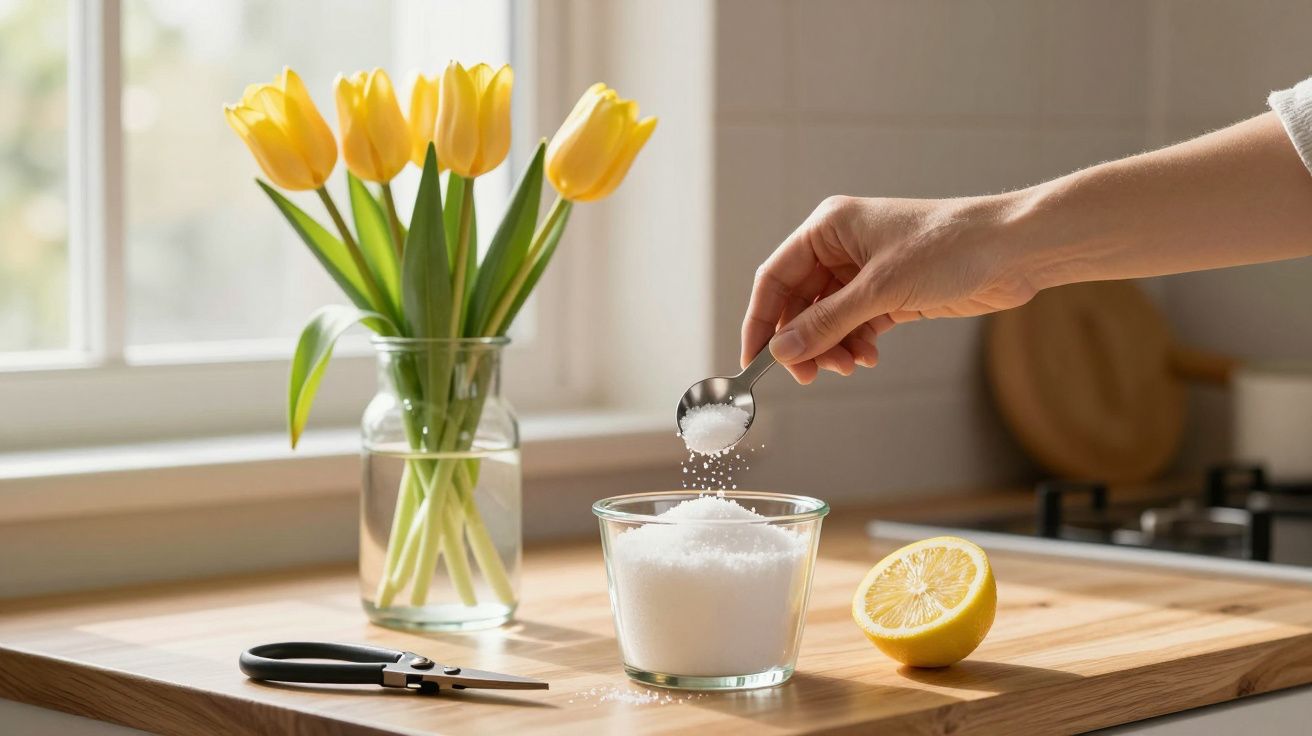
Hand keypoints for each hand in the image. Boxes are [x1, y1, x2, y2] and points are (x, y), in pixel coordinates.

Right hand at [741, 194, 1038, 383]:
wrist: (1014, 250)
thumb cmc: (949, 247)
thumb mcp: (880, 288)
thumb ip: (827, 322)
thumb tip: (782, 351)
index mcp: (828, 227)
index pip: (775, 277)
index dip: (761, 320)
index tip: (755, 361)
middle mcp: (841, 247)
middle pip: (800, 302)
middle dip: (802, 341)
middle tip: (809, 376)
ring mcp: (866, 271)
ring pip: (827, 319)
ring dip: (831, 347)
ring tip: (848, 366)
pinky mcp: (890, 293)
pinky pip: (856, 325)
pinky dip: (856, 345)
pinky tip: (867, 358)